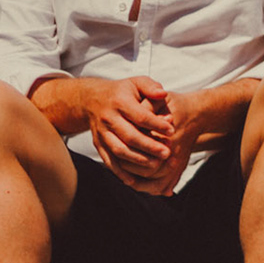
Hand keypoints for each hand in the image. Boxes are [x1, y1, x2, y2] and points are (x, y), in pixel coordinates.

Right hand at [85, 76, 176, 192]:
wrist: (91, 99)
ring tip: (156, 165)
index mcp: (120, 102)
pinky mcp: (98, 144)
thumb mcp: (136, 82)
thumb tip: (163, 94)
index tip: (172, 130)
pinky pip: (108, 160)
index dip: (156, 124)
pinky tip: (133, 180)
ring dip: (137, 160)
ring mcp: (102, 133)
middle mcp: (108, 119)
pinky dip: (119, 172)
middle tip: (167, 153)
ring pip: (119, 150)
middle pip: (129, 136)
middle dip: (149, 146)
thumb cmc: (122, 91)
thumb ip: (151, 86)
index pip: (140, 116)